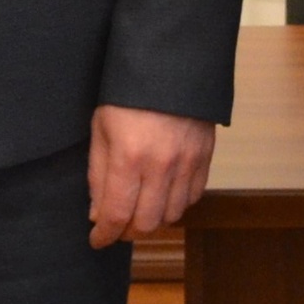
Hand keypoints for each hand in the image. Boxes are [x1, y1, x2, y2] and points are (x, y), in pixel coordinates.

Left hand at [87, 105, 216, 246]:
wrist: (171, 63)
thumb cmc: (128, 94)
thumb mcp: (101, 129)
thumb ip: (98, 174)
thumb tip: (98, 214)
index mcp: (129, 157)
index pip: (117, 215)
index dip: (104, 235)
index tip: (97, 240)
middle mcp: (161, 165)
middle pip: (147, 223)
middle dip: (127, 232)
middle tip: (118, 226)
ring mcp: (188, 161)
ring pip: (172, 215)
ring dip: (153, 219)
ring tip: (140, 210)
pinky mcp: (206, 156)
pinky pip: (193, 196)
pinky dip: (177, 203)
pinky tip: (164, 194)